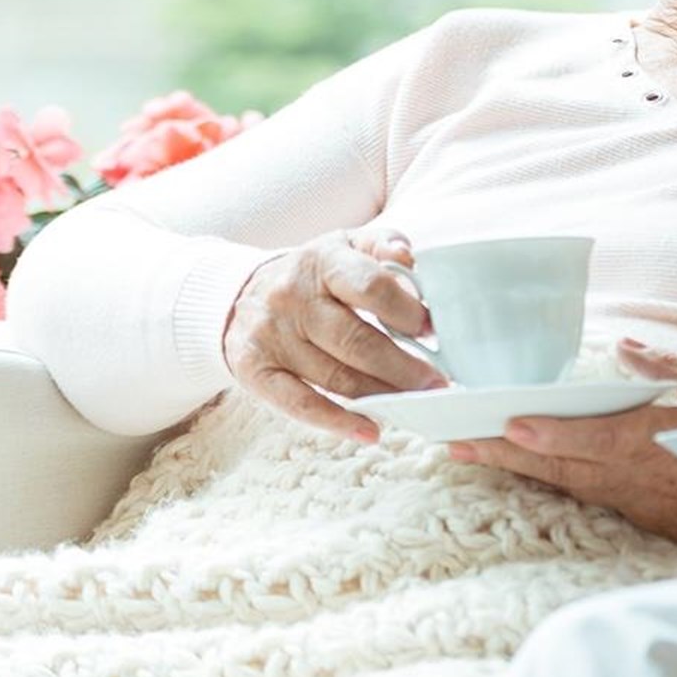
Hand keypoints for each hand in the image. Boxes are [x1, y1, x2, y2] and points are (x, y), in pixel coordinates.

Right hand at [222, 224, 445, 442]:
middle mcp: (293, 298)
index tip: (433, 331)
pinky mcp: (254, 370)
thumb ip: (383, 245)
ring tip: (416, 402)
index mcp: (323, 261)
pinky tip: (370, 431)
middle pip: (357, 341)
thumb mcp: (347, 245)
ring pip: (336, 376)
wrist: (240, 292)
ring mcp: (271, 336)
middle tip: (437, 382)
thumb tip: (410, 259)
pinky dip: (337, 422)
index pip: (371, 287)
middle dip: (404, 366)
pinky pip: (299, 403)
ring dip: (382, 395)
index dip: (407, 312)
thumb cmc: (314, 272)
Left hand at [448, 339, 676, 556]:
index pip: (595, 438)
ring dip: (513, 465)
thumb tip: (624, 347)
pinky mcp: (629, 510)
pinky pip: (574, 489)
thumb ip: (667, 367)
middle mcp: (632, 474)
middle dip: (505, 452)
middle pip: (559, 464)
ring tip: (467, 448)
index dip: (551, 434)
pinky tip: (515, 463)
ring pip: (559, 479)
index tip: (512, 424)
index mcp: (656, 441)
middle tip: (454, 440)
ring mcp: (627, 497)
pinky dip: (540, 475)